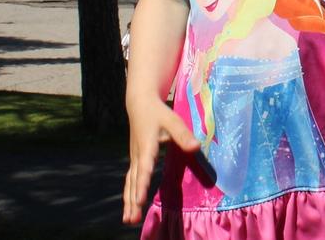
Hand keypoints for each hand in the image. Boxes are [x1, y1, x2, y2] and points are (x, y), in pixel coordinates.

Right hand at [123, 95, 198, 224]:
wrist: (139, 104)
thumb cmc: (158, 112)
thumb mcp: (172, 120)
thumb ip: (183, 135)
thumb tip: (195, 147)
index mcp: (146, 146)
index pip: (144, 168)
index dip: (143, 184)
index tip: (141, 200)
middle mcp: (137, 155)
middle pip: (134, 182)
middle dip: (133, 201)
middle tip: (132, 219)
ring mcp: (134, 159)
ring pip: (130, 183)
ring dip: (129, 202)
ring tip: (128, 220)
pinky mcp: (135, 160)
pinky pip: (130, 181)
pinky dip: (129, 194)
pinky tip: (130, 207)